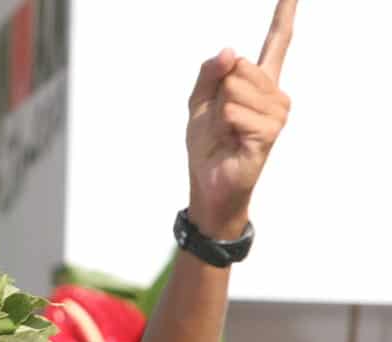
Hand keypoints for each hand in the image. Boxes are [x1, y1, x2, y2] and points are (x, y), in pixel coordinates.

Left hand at [186, 0, 296, 236]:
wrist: (208, 182)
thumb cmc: (207, 144)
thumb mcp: (198, 103)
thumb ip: (209, 74)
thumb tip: (229, 51)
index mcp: (258, 83)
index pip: (277, 42)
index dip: (285, 16)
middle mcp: (275, 94)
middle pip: (240, 66)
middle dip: (218, 91)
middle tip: (220, 118)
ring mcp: (276, 113)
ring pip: (235, 88)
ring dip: (220, 110)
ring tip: (227, 130)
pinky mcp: (270, 131)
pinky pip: (234, 111)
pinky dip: (223, 124)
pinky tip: (232, 139)